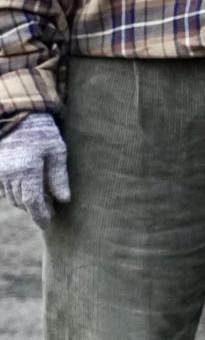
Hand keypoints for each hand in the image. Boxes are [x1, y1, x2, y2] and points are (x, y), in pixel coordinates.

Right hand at [0, 113, 69, 227]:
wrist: (19, 116)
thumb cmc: (43, 132)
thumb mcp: (57, 152)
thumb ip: (59, 177)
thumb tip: (64, 200)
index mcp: (27, 171)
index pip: (32, 201)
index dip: (39, 215)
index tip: (47, 223)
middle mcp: (10, 174)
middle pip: (21, 201)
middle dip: (35, 209)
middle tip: (50, 211)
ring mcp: (1, 172)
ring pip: (12, 197)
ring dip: (25, 202)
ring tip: (43, 200)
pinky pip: (5, 189)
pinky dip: (16, 193)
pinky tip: (29, 189)